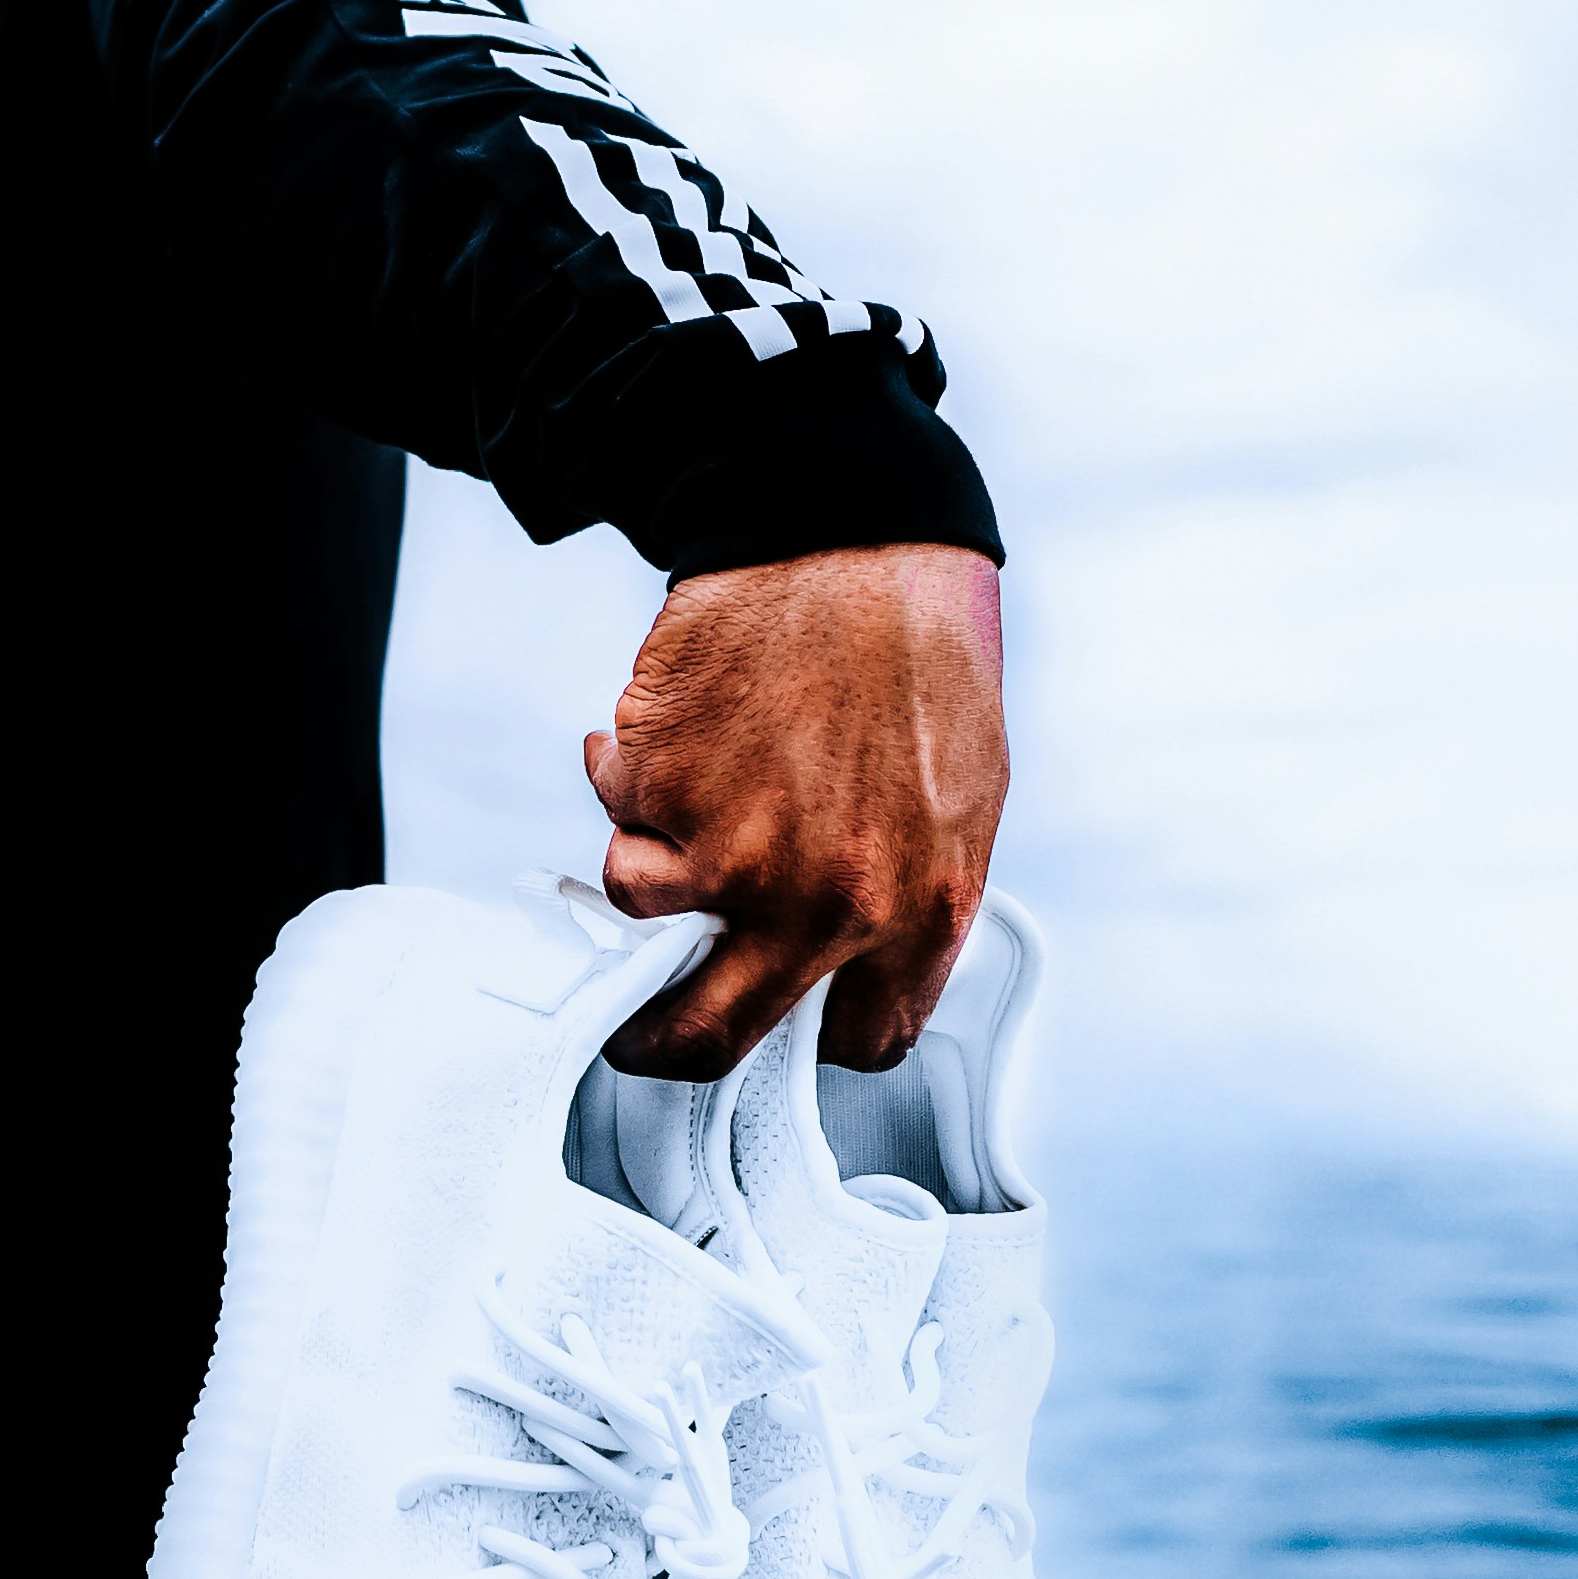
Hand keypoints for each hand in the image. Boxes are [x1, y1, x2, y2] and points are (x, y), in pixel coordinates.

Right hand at [583, 544, 1009, 1079]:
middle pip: (713, 1035)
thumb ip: (907, 896)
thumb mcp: (964, 796)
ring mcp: (730, 853)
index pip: (858, 1039)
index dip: (807, 1033)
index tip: (776, 1013)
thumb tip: (851, 963)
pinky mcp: (659, 788)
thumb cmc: (917, 651)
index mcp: (917, 910)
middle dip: (659, 1042)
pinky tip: (671, 720)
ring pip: (640, 904)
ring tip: (685, 781)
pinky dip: (624, 765)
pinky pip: (614, 804)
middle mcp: (822, 904)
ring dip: (647, 849)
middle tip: (636, 1028)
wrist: (851, 536)